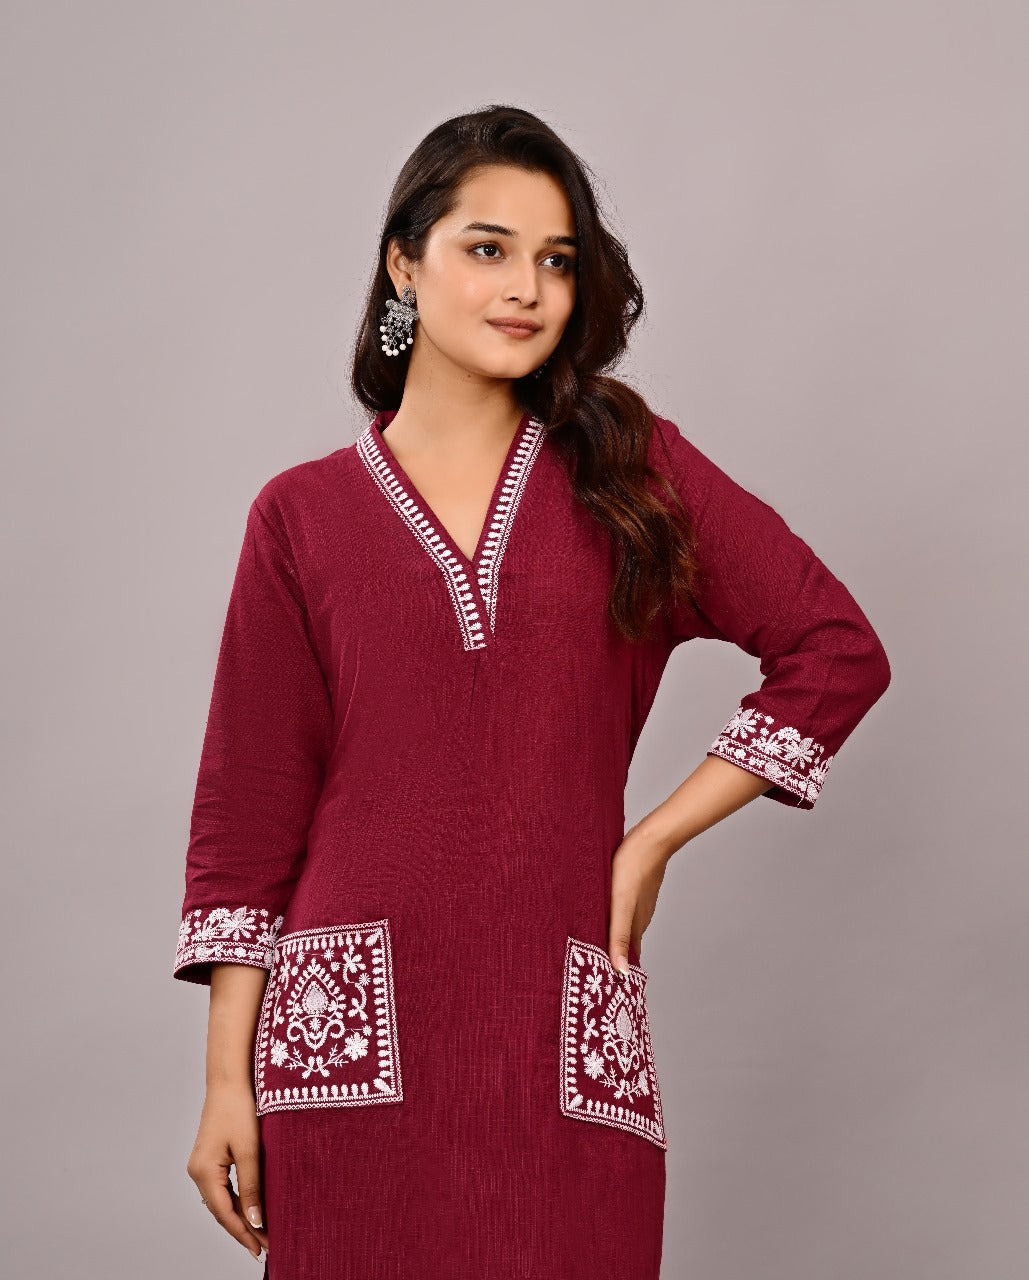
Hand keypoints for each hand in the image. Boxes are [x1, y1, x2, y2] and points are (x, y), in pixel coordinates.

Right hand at [186, 1081, 268, 1261]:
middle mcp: (197, 1172)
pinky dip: (237, 1200)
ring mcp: (201, 1165)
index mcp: (204, 1172)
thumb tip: (256, 1221)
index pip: (226, 1214)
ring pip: (222, 1201)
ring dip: (241, 1216)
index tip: (262, 1250)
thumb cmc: (240, 1109)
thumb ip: (252, 1186)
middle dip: (243, 1229)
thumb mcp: (250, 1149)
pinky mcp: (209, 1158)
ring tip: (261, 1234)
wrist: (229, 1079)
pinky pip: (223, 1188)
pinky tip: (251, 1208)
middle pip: (222, 1211)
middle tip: (266, 1247)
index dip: (244, 1234)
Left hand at [608, 823, 671, 973]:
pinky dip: (614, 918)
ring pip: (625, 926)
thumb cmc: (632, 869)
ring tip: (595, 945)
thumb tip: (621, 971)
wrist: (651, 838)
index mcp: (636, 925)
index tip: (607, 987)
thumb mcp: (620, 905)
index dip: (618, 972)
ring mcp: (639, 902)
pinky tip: (604, 914)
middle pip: (626, 944)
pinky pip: (624, 909)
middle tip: (595, 971)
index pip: (628, 958)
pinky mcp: (635, 887)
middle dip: (613, 957)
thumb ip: (619, 937)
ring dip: (613, 937)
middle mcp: (639, 917)